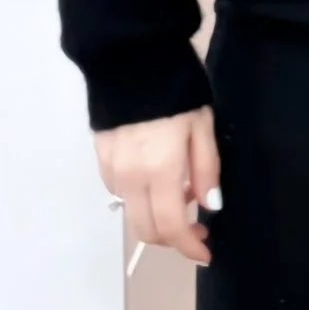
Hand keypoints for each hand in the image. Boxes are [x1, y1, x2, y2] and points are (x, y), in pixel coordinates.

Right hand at [96, 105, 219, 267]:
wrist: (131, 55)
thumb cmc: (176, 90)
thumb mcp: (202, 126)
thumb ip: (206, 170)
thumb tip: (209, 206)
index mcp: (159, 171)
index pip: (170, 227)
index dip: (188, 248)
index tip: (205, 254)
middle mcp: (130, 177)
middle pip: (146, 229)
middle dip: (172, 238)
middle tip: (196, 226)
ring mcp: (111, 168)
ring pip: (130, 212)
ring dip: (155, 216)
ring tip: (179, 192)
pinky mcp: (100, 157)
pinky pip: (119, 192)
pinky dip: (140, 197)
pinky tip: (156, 179)